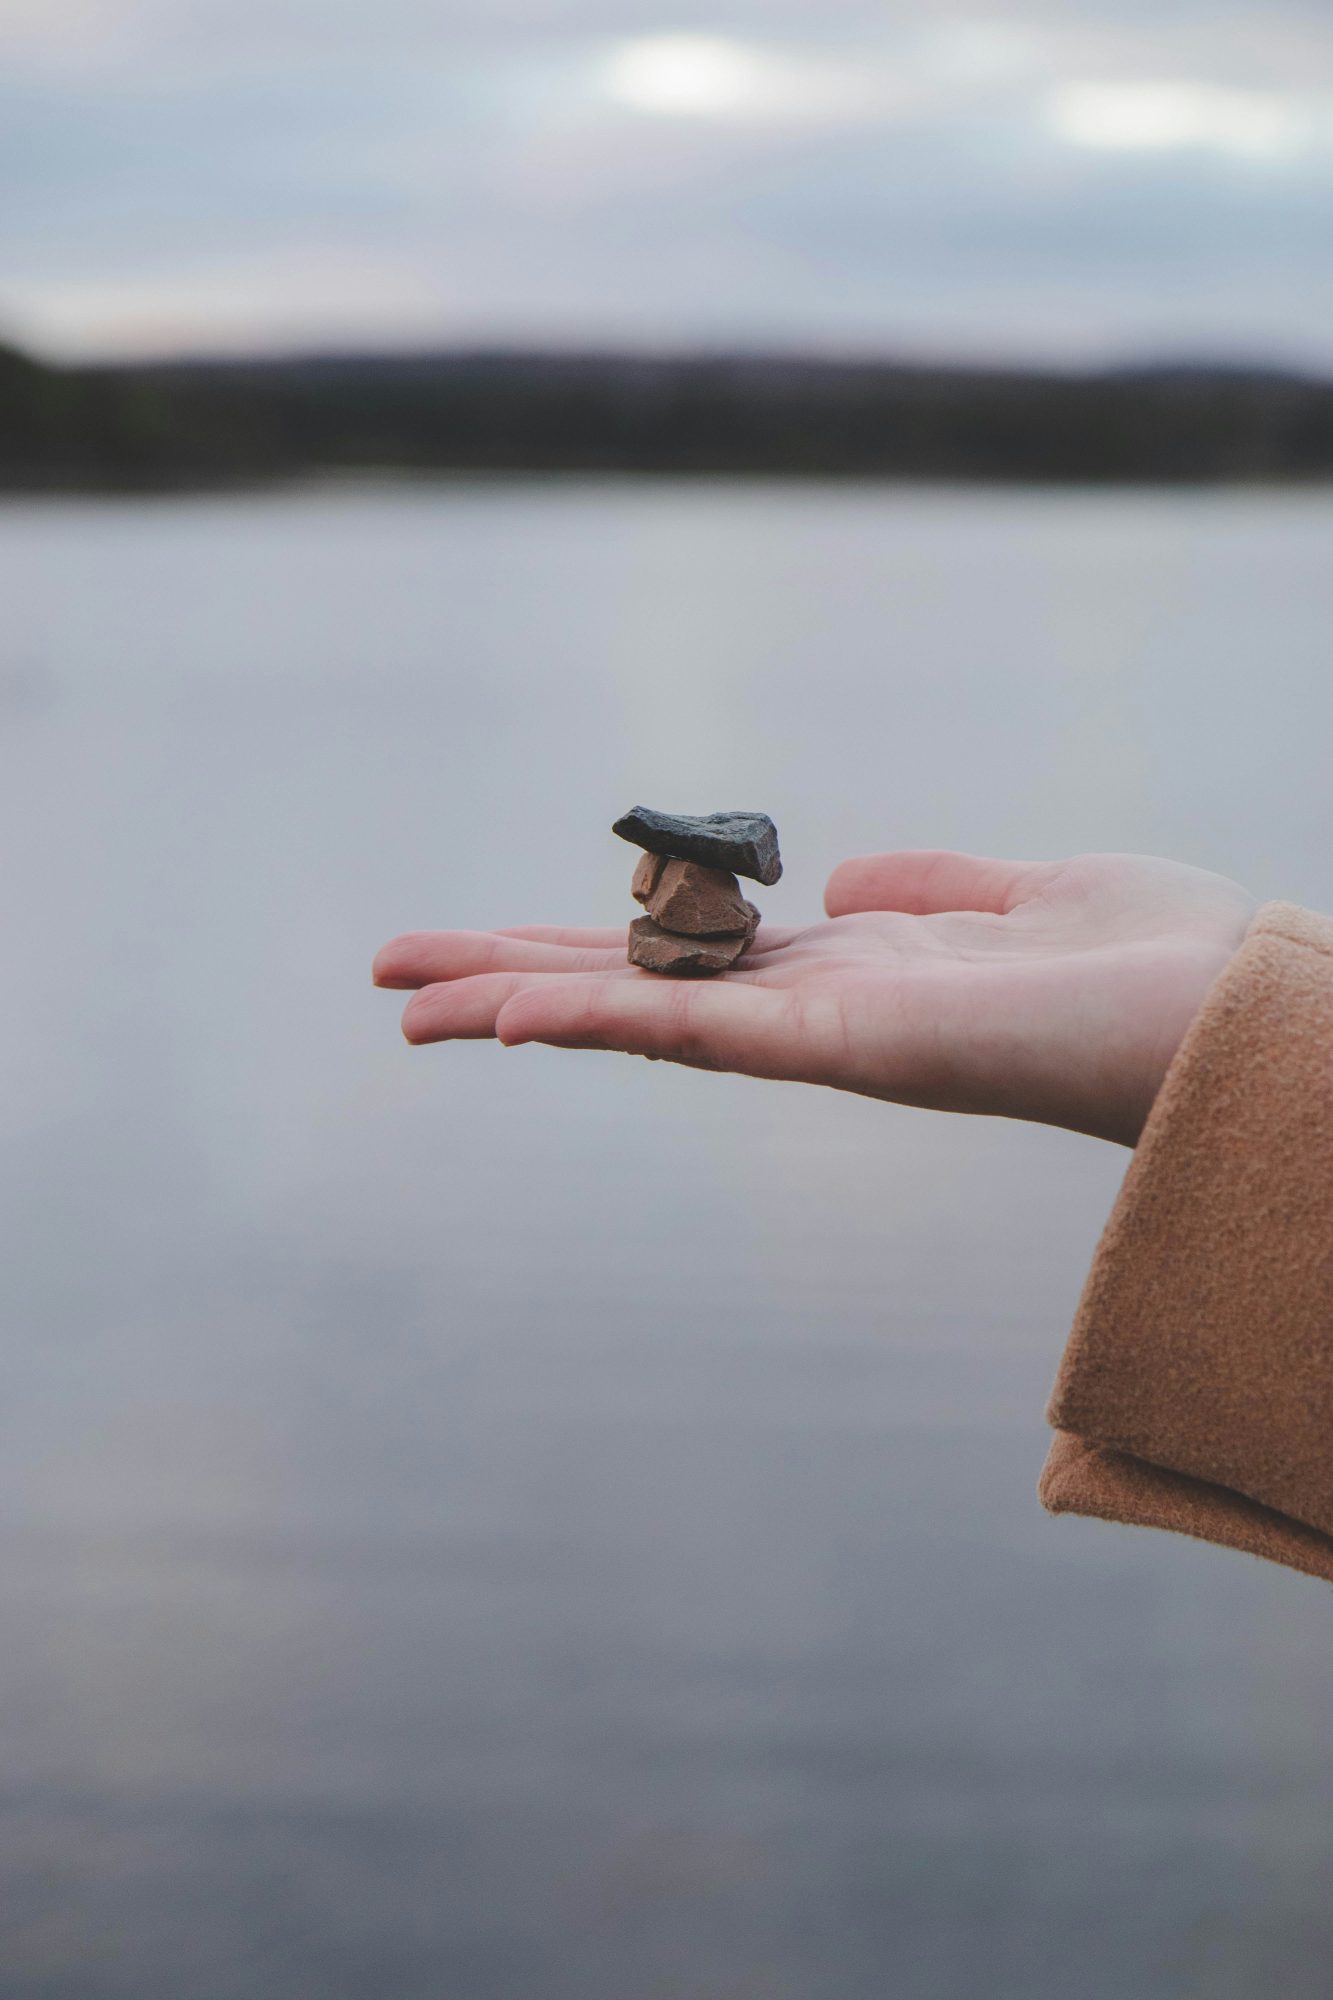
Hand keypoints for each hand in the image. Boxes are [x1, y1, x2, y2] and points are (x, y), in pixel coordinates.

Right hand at [373, 851, 1256, 1145]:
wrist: (1232, 1015)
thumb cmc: (1158, 960)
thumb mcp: (1026, 892)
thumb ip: (933, 884)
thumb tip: (843, 882)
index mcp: (848, 978)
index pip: (685, 963)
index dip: (583, 951)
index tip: (493, 946)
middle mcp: (816, 1016)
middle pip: (631, 991)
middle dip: (509, 980)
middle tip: (392, 976)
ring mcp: (821, 1040)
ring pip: (636, 1017)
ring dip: (515, 1005)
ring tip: (406, 998)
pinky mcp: (847, 1048)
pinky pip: (701, 1030)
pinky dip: (602, 1020)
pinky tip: (511, 1014)